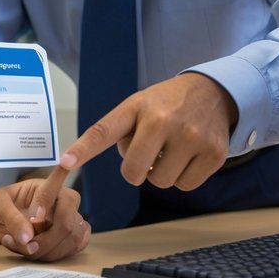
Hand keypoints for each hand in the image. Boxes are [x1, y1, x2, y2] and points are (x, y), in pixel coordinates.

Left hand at [0, 179, 88, 261]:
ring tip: (24, 248)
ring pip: (72, 239)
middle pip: (68, 222)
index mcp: (44, 185)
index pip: (59, 180)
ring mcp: (69, 218)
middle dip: (46, 241)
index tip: (35, 217)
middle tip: (26, 245)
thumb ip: (13, 218)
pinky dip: (54, 256)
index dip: (53, 199)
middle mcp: (61, 200)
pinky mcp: (71, 236)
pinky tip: (37, 253)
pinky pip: (74, 248)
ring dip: (47, 251)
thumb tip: (28, 237)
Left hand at [29, 73, 236, 221]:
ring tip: (170, 148)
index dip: (83, 149)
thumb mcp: (139, 105)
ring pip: (161, 183)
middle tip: (148, 152)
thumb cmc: (167, 104)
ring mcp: (192, 137)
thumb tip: (105, 164)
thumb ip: (118, 130)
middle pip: (133, 173)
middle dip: (136, 170)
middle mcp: (164, 121)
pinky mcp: (214, 153)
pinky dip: (184, 177)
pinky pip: (185, 185)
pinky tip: (188, 155)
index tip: (64, 163)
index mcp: (138, 107)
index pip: (104, 130)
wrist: (213, 92)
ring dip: (161, 173)